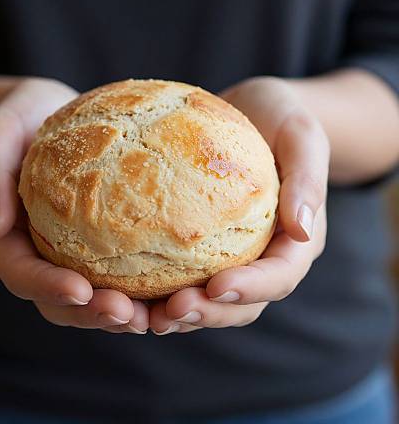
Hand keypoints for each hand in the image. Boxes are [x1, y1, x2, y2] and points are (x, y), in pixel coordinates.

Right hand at [0, 77, 148, 333]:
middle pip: (61, 302)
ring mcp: (70, 252)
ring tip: (157, 315)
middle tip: (128, 316)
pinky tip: (175, 285)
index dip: (49, 288)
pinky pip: (119, 270)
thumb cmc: (18, 120)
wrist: (44, 114)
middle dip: (93, 314)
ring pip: (93, 297)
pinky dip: (142, 285)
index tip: (80, 291)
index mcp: (9, 238)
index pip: (23, 274)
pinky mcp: (98, 242)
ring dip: (122, 312)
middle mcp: (40, 254)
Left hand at [150, 77, 328, 333]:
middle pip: (239, 304)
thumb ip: (306, 180)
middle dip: (207, 313)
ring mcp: (228, 254)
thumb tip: (301, 230)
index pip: (278, 277)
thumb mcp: (301, 135)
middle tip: (170, 313)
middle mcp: (260, 257)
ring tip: (139, 315)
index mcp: (292, 241)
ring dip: (175, 313)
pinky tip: (120, 287)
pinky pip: (177, 272)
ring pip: (205, 299)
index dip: (250, 289)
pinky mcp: (198, 244)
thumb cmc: (281, 118)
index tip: (217, 287)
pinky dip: (153, 287)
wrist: (253, 111)